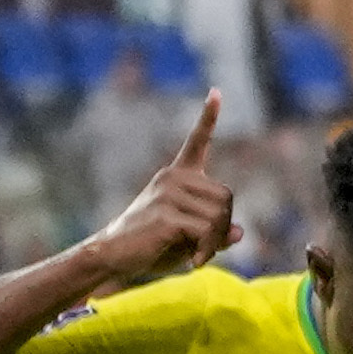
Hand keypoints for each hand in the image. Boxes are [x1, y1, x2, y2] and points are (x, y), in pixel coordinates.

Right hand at [84, 99, 238, 288]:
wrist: (113, 257)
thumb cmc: (150, 247)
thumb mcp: (188, 238)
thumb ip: (214, 233)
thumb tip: (239, 232)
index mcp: (177, 177)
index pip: (197, 141)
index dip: (208, 117)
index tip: (216, 92)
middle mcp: (173, 178)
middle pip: (226, 197)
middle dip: (223, 227)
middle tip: (206, 249)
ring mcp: (169, 193)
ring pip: (219, 216)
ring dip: (215, 242)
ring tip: (197, 256)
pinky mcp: (166, 214)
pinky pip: (206, 232)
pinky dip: (206, 250)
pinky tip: (192, 262)